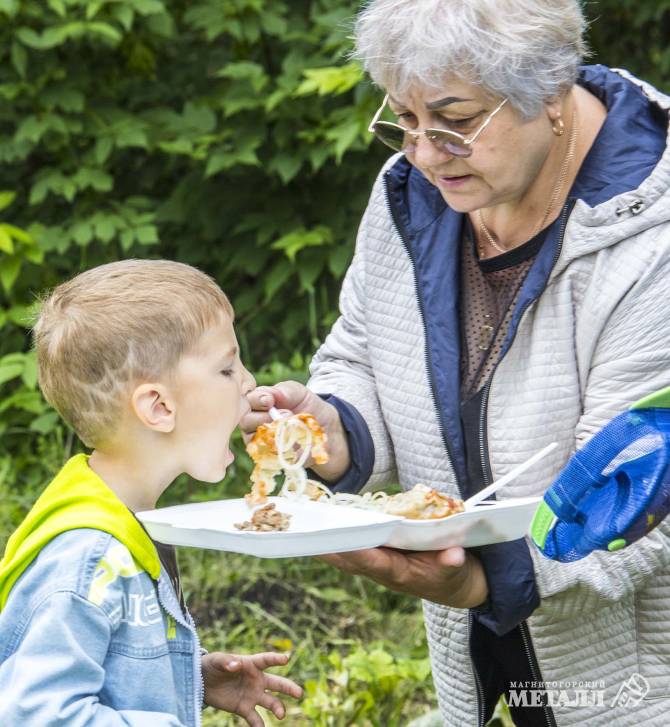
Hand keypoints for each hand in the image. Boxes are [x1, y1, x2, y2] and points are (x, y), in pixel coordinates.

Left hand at [202, 651, 302, 726]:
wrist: (202, 683)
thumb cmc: (212, 665)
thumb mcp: (216, 661)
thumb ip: (227, 662)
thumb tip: (236, 665)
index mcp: (251, 664)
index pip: (266, 660)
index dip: (276, 659)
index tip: (286, 658)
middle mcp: (256, 680)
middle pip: (276, 683)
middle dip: (288, 687)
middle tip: (299, 693)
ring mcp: (252, 695)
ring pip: (270, 701)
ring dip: (277, 707)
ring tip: (281, 715)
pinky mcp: (243, 708)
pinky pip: (255, 718)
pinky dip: (259, 724)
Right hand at [240, 380, 349, 481]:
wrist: (327, 429)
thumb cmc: (309, 407)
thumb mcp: (299, 392)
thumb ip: (283, 390)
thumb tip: (268, 396)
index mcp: (258, 403)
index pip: (246, 401)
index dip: (255, 400)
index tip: (270, 401)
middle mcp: (254, 422)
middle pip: (245, 421)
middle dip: (264, 417)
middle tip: (287, 414)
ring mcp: (260, 441)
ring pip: (255, 439)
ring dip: (275, 432)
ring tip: (293, 427)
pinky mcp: (270, 457)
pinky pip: (269, 454)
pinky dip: (282, 447)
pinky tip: (294, 441)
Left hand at [318, 546, 487, 608]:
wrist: (452, 585)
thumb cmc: (453, 574)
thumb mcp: (457, 569)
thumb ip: (453, 562)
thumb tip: (456, 555)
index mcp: (401, 574)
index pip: (376, 563)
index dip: (359, 554)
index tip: (343, 542)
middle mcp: (383, 572)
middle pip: (351, 561)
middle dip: (330, 550)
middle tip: (306, 535)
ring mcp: (378, 566)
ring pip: (346, 558)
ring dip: (326, 547)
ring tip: (303, 531)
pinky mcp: (376, 559)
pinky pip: (350, 551)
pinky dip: (335, 542)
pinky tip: (319, 530)